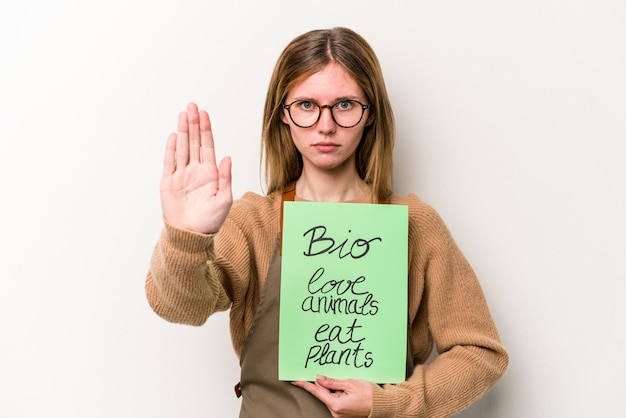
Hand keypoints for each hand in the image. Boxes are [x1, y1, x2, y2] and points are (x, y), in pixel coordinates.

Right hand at [160, 103, 231, 233]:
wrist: (191, 234)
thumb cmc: (211, 220)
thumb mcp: (224, 199)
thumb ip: (226, 177)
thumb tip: (227, 157)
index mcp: (210, 173)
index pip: (207, 146)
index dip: (206, 129)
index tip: (205, 114)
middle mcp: (195, 170)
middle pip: (194, 142)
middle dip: (193, 124)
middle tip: (192, 106)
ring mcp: (181, 175)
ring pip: (182, 148)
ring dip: (182, 131)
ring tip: (183, 115)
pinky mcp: (168, 182)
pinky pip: (169, 162)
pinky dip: (171, 148)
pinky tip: (173, 136)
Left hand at [292, 375, 372, 417]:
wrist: (382, 406)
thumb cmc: (369, 394)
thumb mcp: (350, 383)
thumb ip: (332, 381)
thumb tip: (318, 378)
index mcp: (335, 404)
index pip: (317, 391)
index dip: (305, 385)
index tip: (296, 380)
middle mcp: (335, 412)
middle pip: (323, 394)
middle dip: (324, 384)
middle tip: (327, 374)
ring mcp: (339, 414)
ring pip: (329, 397)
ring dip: (332, 389)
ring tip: (345, 384)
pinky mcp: (343, 413)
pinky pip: (335, 401)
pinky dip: (336, 393)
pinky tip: (344, 388)